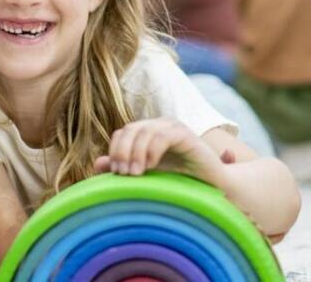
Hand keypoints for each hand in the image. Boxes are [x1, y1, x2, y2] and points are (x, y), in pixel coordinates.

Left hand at [95, 118, 227, 185]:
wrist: (212, 186)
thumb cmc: (181, 181)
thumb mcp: (148, 174)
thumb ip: (125, 167)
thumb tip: (98, 163)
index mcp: (149, 131)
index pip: (123, 132)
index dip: (115, 150)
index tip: (115, 173)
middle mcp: (160, 125)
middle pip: (131, 129)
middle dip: (122, 152)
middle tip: (123, 174)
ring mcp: (174, 127)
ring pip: (144, 131)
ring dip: (135, 153)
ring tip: (135, 174)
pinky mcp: (186, 134)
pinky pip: (163, 136)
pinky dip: (152, 150)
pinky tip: (151, 167)